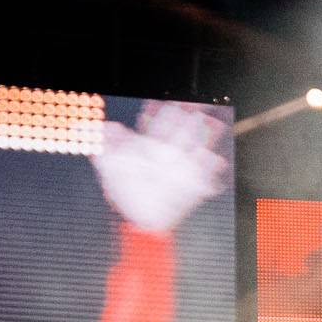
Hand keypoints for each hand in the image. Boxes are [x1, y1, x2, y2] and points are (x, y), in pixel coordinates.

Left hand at [92, 100, 228, 233]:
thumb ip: (107, 145)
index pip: (159, 123)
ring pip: (197, 146)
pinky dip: (210, 166)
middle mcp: (170, 153)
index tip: (163, 102)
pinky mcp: (193, 184)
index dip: (162, 112)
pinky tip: (214, 159)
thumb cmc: (126, 193)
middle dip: (189, 117)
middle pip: (182, 129)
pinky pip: (205, 173)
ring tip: (214, 124)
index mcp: (152, 146)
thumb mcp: (110, 166)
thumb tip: (107, 126)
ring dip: (205, 136)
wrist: (142, 220)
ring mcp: (182, 168)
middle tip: (195, 106)